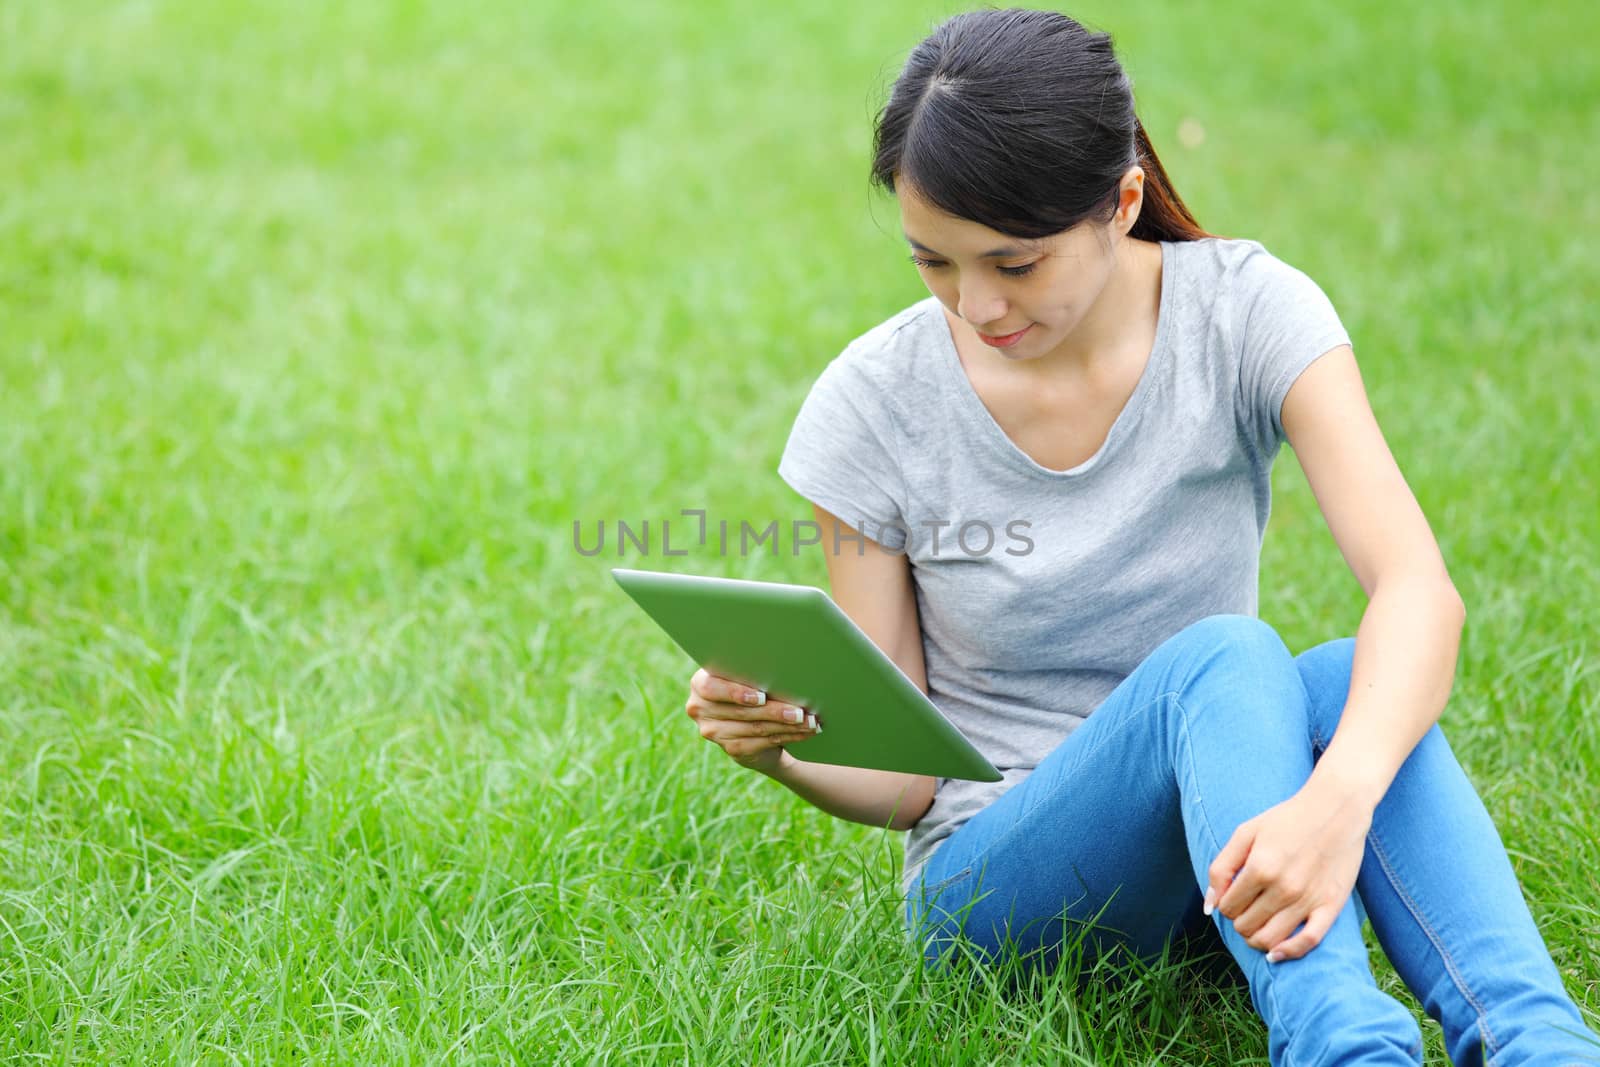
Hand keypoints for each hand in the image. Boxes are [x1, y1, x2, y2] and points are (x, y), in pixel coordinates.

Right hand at [686, 668, 818, 775]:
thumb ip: (751, 672)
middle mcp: (700, 709)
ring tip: (810, 721)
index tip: (761, 696)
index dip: (736, 693)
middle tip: (800, 711)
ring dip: (787, 725)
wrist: (748, 722)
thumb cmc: (750, 686)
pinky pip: (763, 742)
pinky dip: (788, 736)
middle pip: (741, 711)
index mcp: (700, 684)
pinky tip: (804, 732)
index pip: (711, 687)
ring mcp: (714, 732)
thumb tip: (783, 670)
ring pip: (756, 728)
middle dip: (775, 711)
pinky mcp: (732, 749)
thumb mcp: (744, 676)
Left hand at [1203, 781, 1372, 962]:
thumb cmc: (1286, 819)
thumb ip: (1221, 867)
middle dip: (1239, 921)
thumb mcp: (1245, 833)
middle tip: (1246, 908)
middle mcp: (1283, 887)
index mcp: (1260, 867)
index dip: (1225, 905)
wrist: (1335, 809)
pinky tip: (1275, 953)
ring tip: (1257, 925)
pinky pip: (1308, 942)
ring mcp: (1308, 899)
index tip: (1232, 897)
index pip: (1228, 907)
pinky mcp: (1331, 906)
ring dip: (1256, 938)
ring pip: (1270, 940)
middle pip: (1246, 926)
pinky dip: (1288, 953)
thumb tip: (1209, 905)